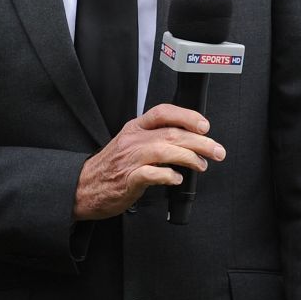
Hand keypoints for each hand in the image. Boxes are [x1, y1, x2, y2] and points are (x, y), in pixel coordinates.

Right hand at [73, 104, 224, 220]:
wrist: (83, 187)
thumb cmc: (111, 167)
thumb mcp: (131, 144)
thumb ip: (155, 139)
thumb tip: (189, 142)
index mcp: (135, 128)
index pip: (163, 113)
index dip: (186, 116)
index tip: (204, 126)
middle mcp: (133, 140)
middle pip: (172, 134)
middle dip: (200, 142)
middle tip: (217, 150)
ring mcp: (130, 160)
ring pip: (165, 150)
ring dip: (189, 157)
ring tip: (201, 165)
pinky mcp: (128, 180)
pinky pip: (152, 174)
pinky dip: (168, 175)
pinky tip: (177, 178)